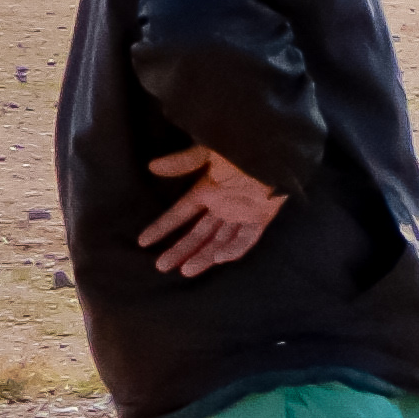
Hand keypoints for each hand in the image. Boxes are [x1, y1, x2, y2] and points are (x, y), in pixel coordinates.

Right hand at [138, 145, 283, 277]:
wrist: (276, 149)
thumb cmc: (243, 146)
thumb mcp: (209, 152)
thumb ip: (183, 162)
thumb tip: (152, 166)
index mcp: (207, 190)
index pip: (180, 214)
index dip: (163, 227)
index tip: (143, 241)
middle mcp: (221, 206)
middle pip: (198, 233)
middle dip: (180, 250)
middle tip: (161, 266)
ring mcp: (240, 214)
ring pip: (219, 241)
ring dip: (203, 256)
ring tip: (185, 271)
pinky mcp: (260, 218)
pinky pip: (246, 239)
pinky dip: (234, 249)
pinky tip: (218, 259)